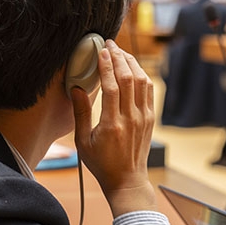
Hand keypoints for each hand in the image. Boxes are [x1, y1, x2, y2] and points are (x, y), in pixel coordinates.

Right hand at [70, 40, 157, 216]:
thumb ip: (80, 113)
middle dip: (119, 57)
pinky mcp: (150, 118)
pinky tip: (132, 67)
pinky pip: (148, 90)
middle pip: (129, 78)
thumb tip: (76, 88)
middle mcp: (131, 118)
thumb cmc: (101, 163)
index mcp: (112, 124)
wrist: (127, 180)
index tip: (101, 50)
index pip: (112, 86)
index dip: (107, 65)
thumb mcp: (82, 141)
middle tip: (110, 44)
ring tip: (120, 51)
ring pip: (142, 81)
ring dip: (131, 63)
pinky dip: (141, 75)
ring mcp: (143, 118)